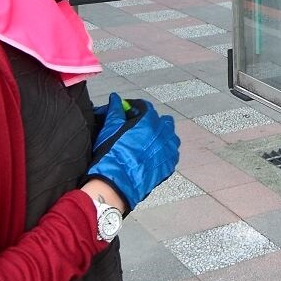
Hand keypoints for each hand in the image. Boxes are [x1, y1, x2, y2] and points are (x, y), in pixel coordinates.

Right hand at [86, 94, 178, 211]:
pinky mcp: (169, 164)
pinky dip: (163, 152)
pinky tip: (150, 157)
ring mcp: (168, 149)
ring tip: (145, 144)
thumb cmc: (112, 154)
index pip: (145, 107)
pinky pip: (170, 153)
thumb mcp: (110, 128)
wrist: (117, 182)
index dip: (135, 108)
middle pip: (162, 121)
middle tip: (137, 129)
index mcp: (149, 120)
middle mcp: (163, 132)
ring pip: (169, 137)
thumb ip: (115, 111)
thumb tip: (116, 98)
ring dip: (160, 137)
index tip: (128, 113)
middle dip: (151, 122)